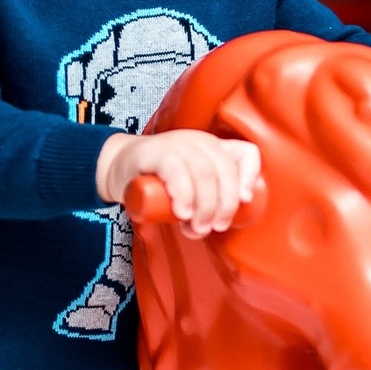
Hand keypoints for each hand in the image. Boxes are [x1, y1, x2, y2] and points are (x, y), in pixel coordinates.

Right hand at [96, 129, 261, 237]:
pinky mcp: (156, 153)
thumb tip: (218, 225)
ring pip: (204, 173)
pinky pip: (177, 171)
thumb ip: (207, 199)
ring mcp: (179, 144)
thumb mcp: (191, 185)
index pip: (246, 153)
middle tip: (214, 227)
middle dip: (224, 205)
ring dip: (205, 206)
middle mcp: (200, 142)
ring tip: (195, 227)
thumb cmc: (161, 181)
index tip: (244, 202)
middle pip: (225, 170)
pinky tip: (182, 212)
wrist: (120, 166)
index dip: (250, 177)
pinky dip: (184, 195)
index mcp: (215, 148)